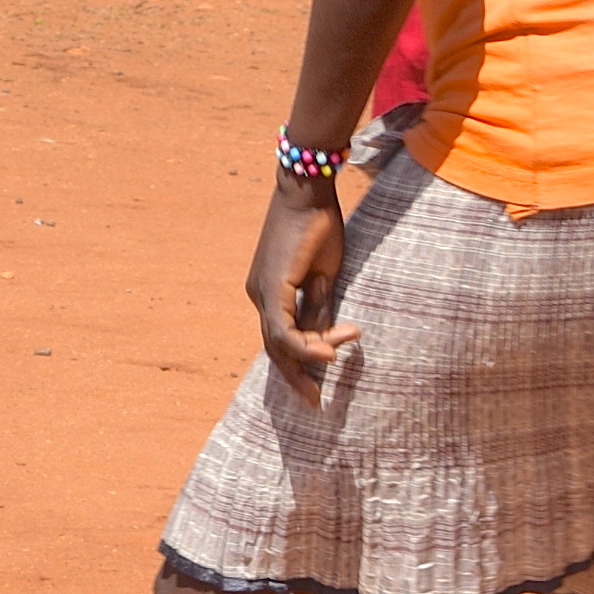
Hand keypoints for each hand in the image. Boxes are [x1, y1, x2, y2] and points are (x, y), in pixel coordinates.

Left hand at [246, 174, 355, 402]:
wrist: (307, 191)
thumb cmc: (318, 226)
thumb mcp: (324, 276)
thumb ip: (319, 307)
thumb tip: (326, 338)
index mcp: (268, 292)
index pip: (281, 337)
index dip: (301, 360)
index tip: (321, 381)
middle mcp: (258, 295)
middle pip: (274, 347)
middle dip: (295, 375)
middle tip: (315, 402)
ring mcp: (261, 291)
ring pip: (278, 342)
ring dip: (309, 356)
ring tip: (335, 364)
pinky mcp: (272, 286)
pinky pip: (283, 328)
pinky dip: (304, 344)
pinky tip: (328, 352)